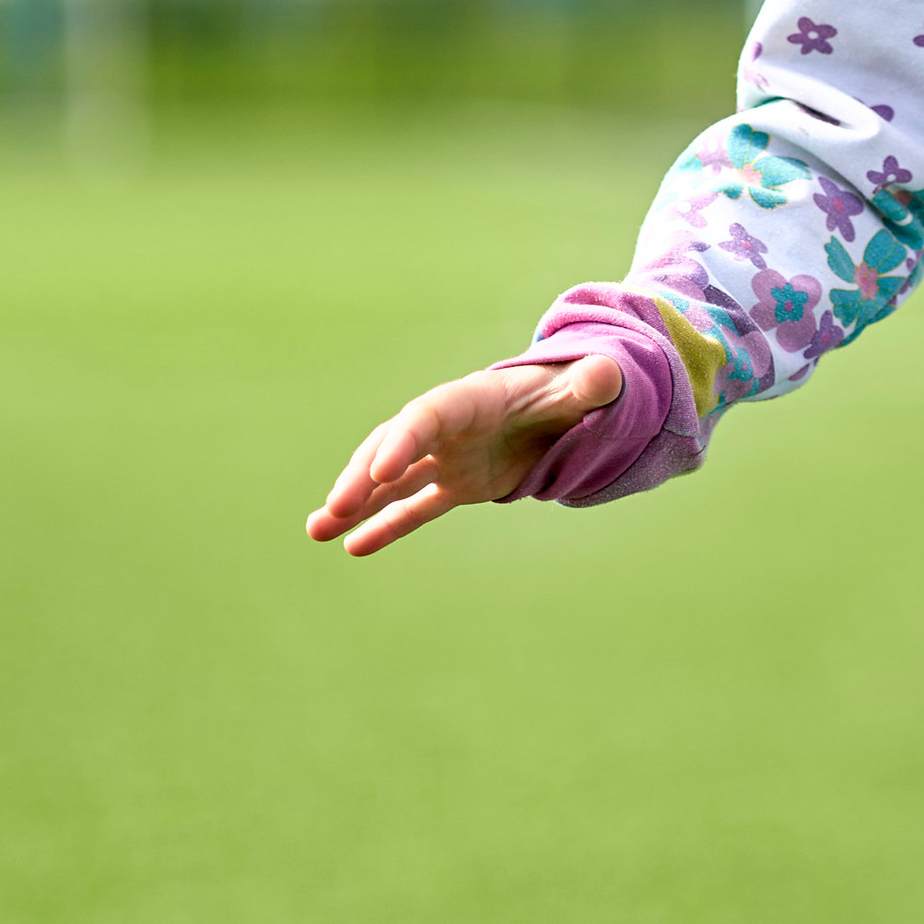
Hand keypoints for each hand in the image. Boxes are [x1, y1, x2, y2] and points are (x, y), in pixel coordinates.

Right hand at [305, 353, 623, 559]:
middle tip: (335, 508)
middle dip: (362, 477)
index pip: (428, 417)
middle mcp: (449, 427)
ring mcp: (448, 457)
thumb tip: (607, 376)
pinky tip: (351, 547)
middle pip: (394, 447)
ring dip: (355, 503)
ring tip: (316, 530)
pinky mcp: (457, 484)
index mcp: (472, 398)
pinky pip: (414, 507)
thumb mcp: (588, 385)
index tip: (379, 474)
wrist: (570, 405)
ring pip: (392, 481)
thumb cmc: (574, 389)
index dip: (403, 442)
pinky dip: (385, 526)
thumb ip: (592, 383)